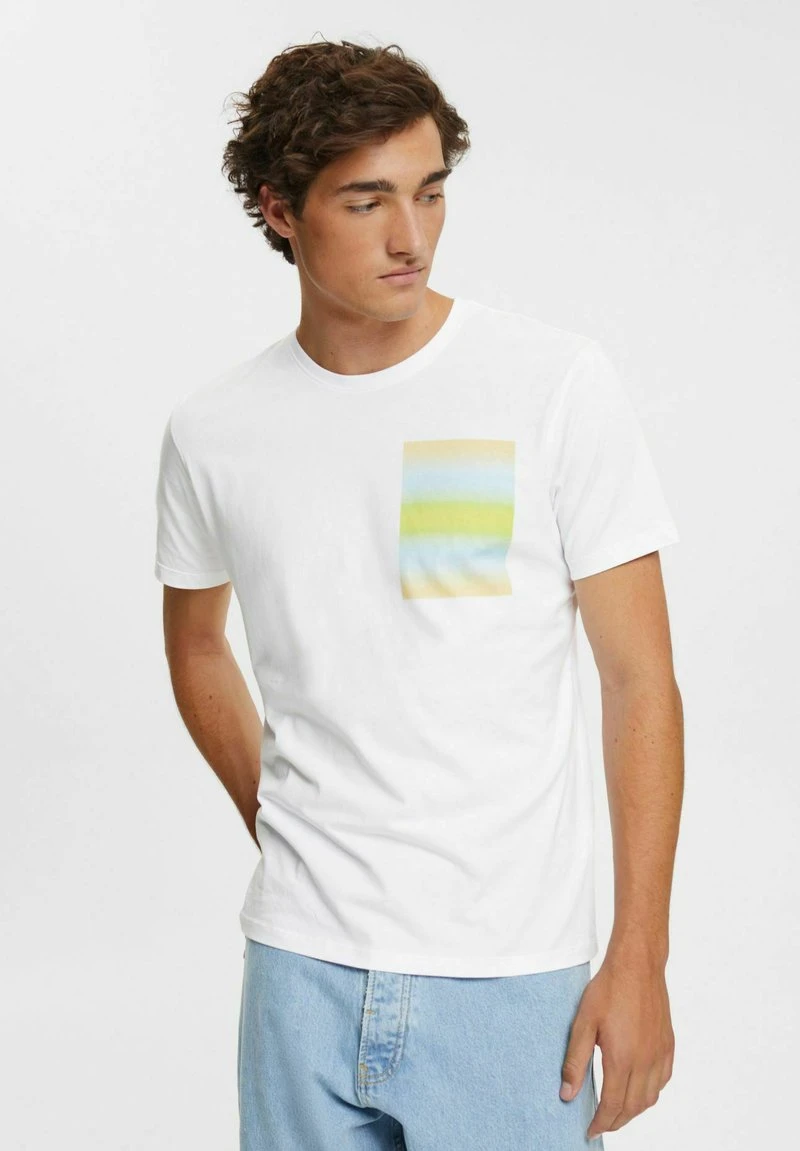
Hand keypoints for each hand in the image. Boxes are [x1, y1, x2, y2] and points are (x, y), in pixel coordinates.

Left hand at [559, 949, 674, 1139]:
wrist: (637, 965)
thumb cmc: (609, 989)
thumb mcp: (583, 1023)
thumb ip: (575, 1061)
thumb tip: (567, 1094)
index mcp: (622, 1059)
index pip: (612, 1105)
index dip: (601, 1123)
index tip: (590, 1131)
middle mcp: (645, 1061)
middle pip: (633, 1107)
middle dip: (616, 1121)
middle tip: (601, 1124)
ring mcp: (660, 1054)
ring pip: (650, 1098)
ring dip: (633, 1110)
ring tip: (616, 1111)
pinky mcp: (668, 1045)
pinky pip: (663, 1080)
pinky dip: (650, 1093)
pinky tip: (639, 1089)